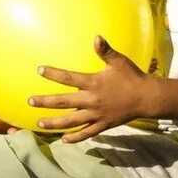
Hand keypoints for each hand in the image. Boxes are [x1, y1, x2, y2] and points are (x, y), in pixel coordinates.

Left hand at [30, 35, 153, 143]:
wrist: (147, 97)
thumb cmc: (132, 77)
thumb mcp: (119, 62)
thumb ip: (105, 51)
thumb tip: (96, 37)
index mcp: (93, 83)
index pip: (68, 78)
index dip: (53, 74)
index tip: (40, 70)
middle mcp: (92, 100)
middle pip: (64, 102)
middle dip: (46, 102)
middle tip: (30, 101)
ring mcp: (96, 115)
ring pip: (71, 121)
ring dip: (54, 123)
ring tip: (39, 123)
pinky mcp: (103, 125)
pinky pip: (86, 133)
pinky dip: (75, 138)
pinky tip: (64, 140)